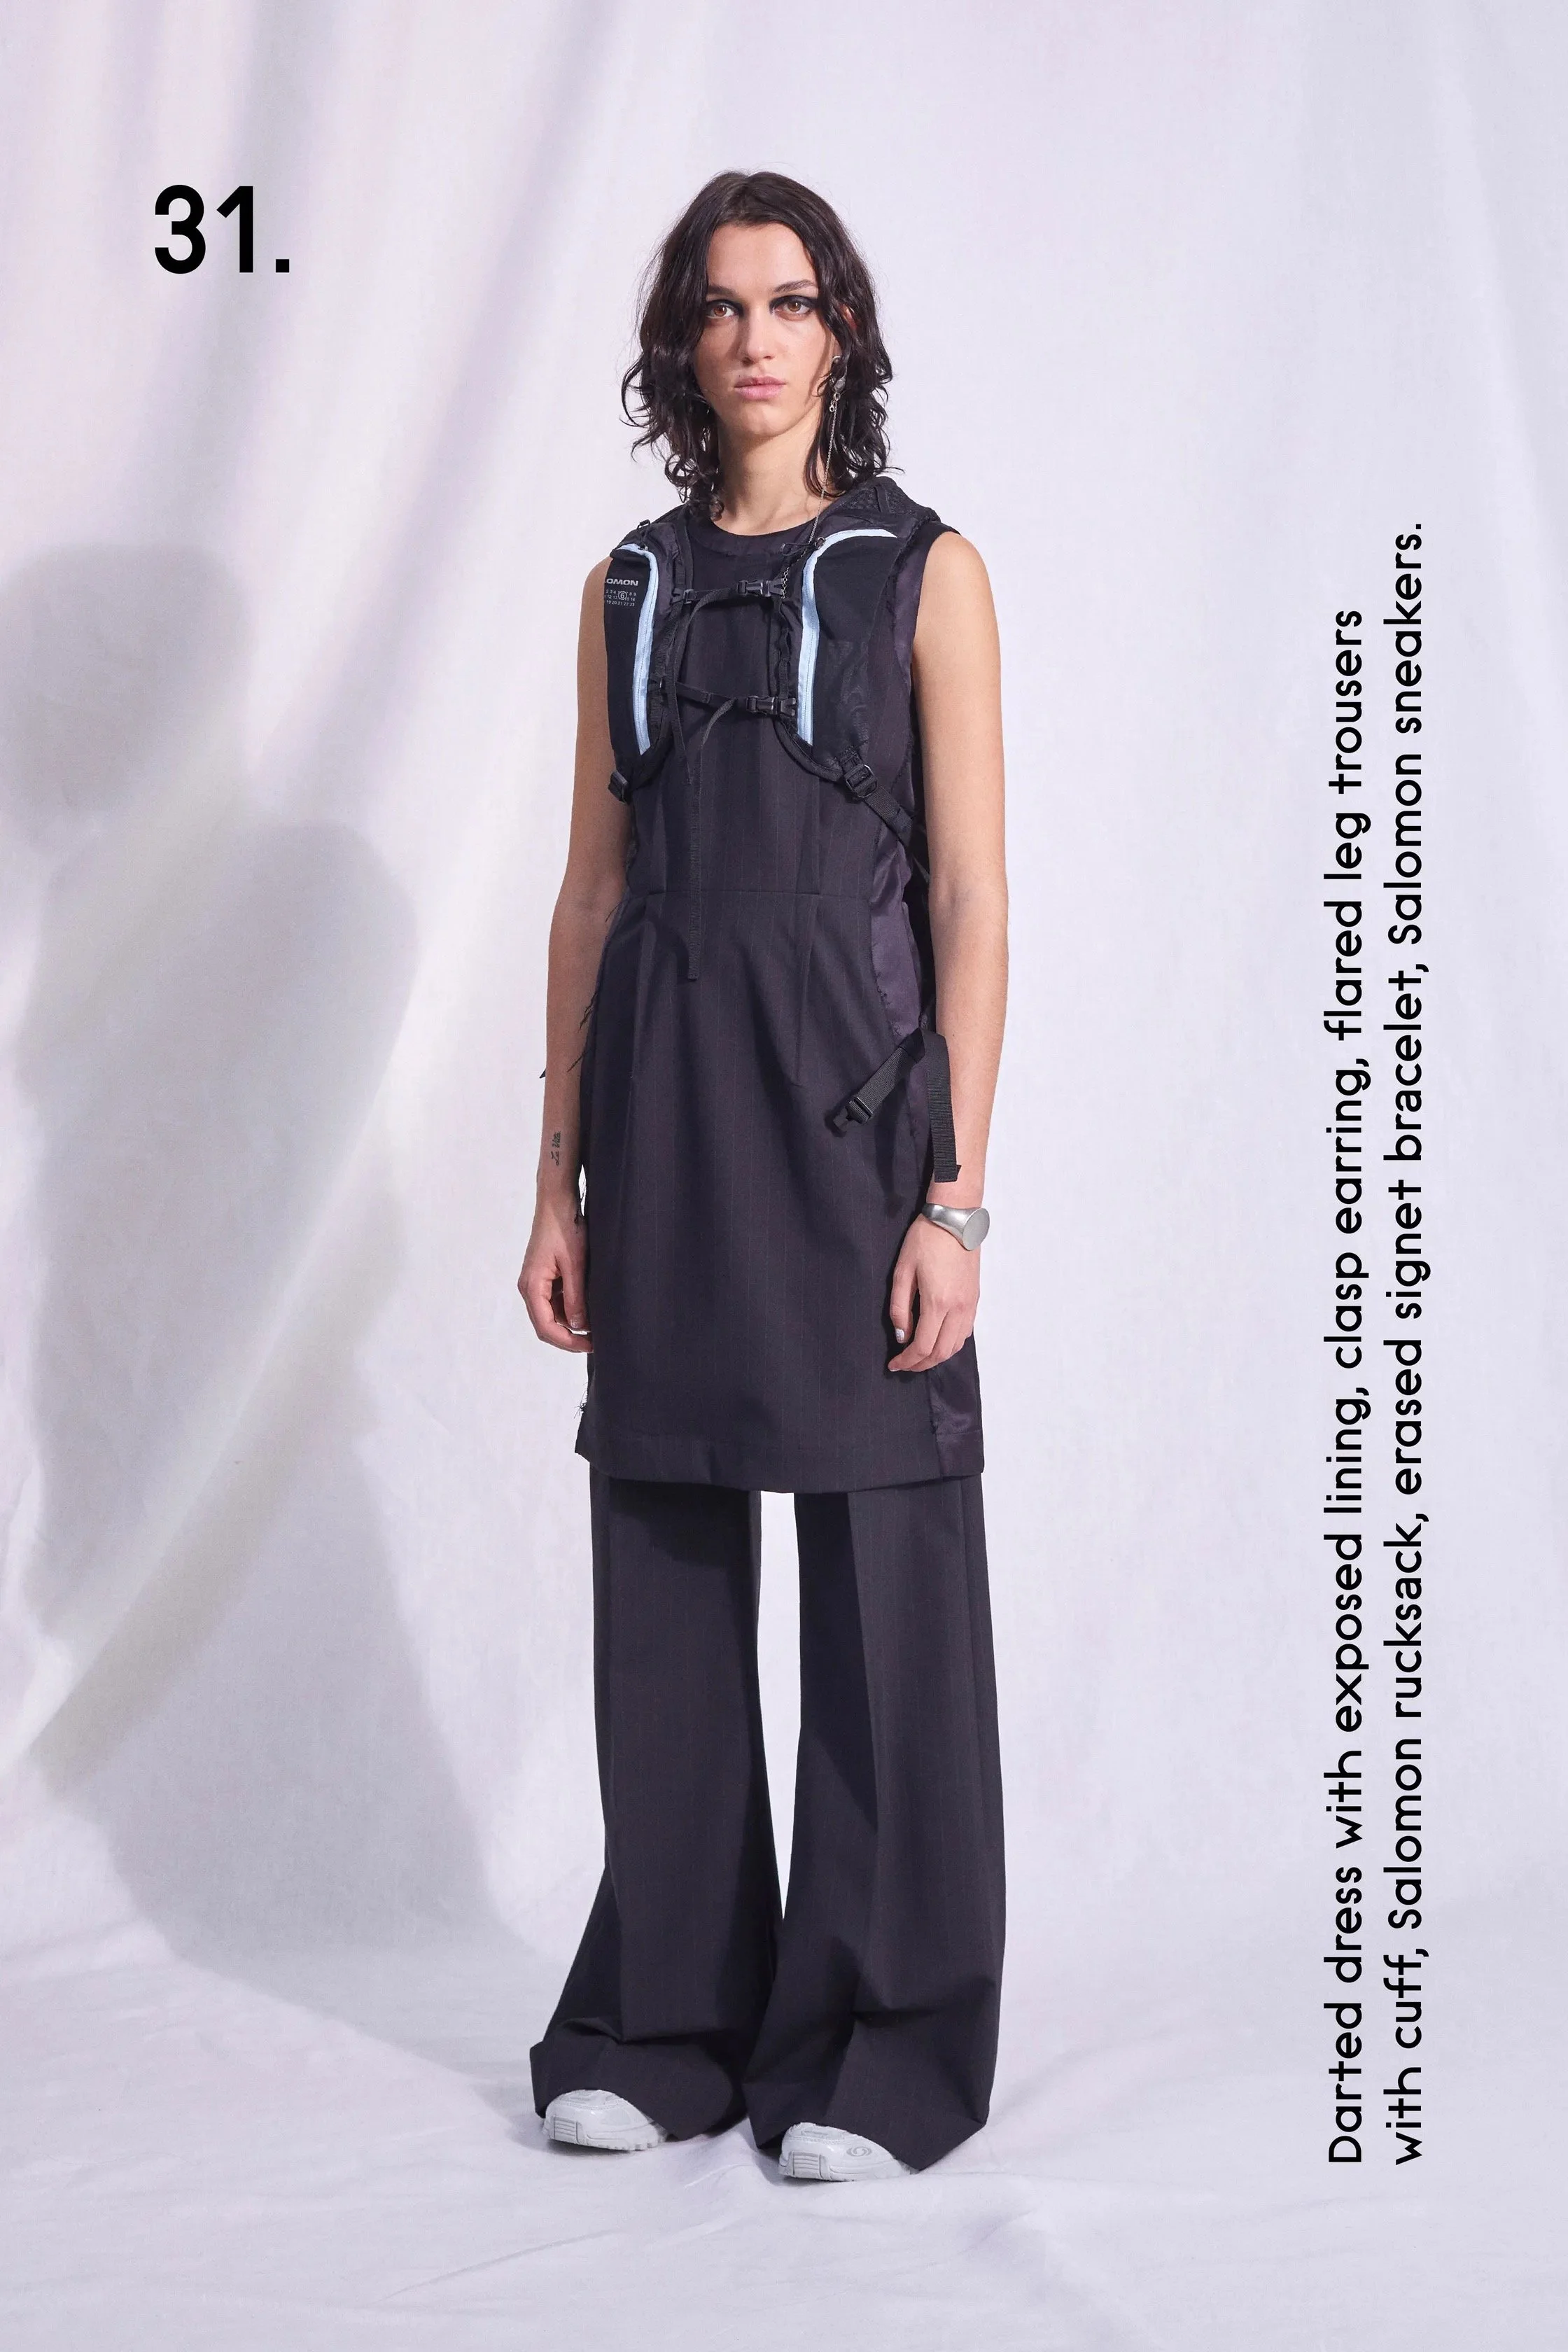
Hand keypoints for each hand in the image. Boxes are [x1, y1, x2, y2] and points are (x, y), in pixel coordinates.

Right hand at [518, 1193, 590, 1352]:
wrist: (557, 1202)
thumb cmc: (565, 1227)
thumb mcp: (575, 1264)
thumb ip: (576, 1297)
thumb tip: (578, 1326)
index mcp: (531, 1286)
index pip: (546, 1327)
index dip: (568, 1342)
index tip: (590, 1345)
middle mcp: (529, 1287)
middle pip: (546, 1325)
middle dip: (569, 1337)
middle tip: (595, 1342)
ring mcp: (536, 1282)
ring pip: (551, 1314)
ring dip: (570, 1323)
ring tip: (596, 1324)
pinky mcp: (544, 1277)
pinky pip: (555, 1301)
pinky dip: (570, 1308)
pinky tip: (588, 1307)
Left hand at [887, 1211, 979, 1372]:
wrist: (955, 1219)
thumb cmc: (926, 1239)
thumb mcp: (902, 1271)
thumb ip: (900, 1307)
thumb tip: (902, 1335)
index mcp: (938, 1302)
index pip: (923, 1346)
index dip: (908, 1361)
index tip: (894, 1364)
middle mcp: (958, 1308)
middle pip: (942, 1352)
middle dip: (922, 1364)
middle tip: (905, 1365)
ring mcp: (970, 1304)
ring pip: (956, 1345)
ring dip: (937, 1356)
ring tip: (919, 1355)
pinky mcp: (975, 1298)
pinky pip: (965, 1332)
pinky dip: (951, 1343)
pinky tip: (937, 1339)